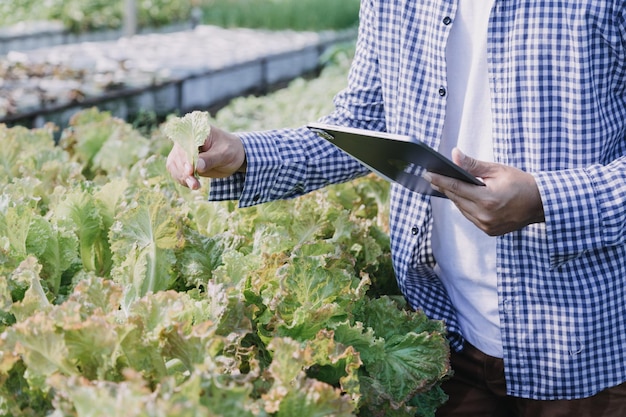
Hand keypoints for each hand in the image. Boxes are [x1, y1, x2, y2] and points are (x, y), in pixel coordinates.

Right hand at [166, 125, 245, 189]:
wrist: (232, 156)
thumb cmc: (231, 150)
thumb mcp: (225, 154)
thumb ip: (211, 159)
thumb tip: (197, 167)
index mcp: (196, 130)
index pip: (185, 143)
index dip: (185, 158)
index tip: (190, 171)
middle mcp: (185, 138)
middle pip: (177, 155)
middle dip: (184, 171)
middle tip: (195, 184)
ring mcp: (182, 151)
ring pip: (173, 165)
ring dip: (182, 177)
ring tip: (196, 186)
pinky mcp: (182, 162)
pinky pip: (176, 171)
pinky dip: (182, 180)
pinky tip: (193, 184)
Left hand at [424, 148, 544, 235]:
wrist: (541, 204)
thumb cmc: (521, 184)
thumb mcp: (497, 170)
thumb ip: (473, 165)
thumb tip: (454, 155)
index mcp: (487, 199)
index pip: (456, 188)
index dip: (440, 180)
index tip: (427, 174)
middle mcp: (485, 215)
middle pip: (456, 199)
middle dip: (445, 187)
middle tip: (433, 177)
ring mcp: (486, 226)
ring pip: (462, 209)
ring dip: (456, 198)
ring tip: (447, 185)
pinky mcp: (489, 231)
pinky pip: (470, 217)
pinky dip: (466, 207)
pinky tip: (464, 197)